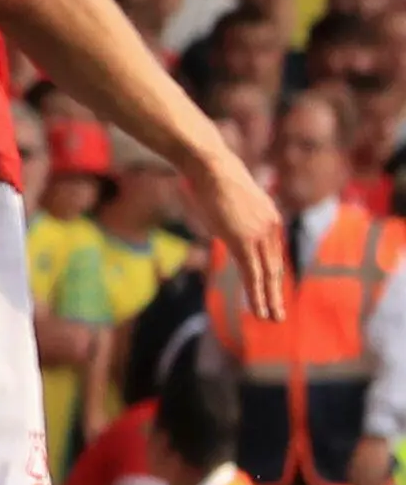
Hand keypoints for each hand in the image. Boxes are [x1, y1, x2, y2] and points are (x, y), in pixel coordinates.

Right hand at [187, 144, 288, 322]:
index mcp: (268, 218)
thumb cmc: (210, 175)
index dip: (271, 275)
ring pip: (266, 274)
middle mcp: (270, 228)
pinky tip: (258, 309)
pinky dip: (256, 294)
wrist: (211, 166)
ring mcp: (259, 235)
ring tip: (271, 318)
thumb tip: (207, 202)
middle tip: (278, 314)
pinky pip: (253, 273)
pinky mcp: (244, 241)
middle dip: (275, 293)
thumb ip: (227, 210)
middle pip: (274, 267)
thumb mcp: (225, 197)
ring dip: (268, 299)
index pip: (272, 253)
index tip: (272, 290)